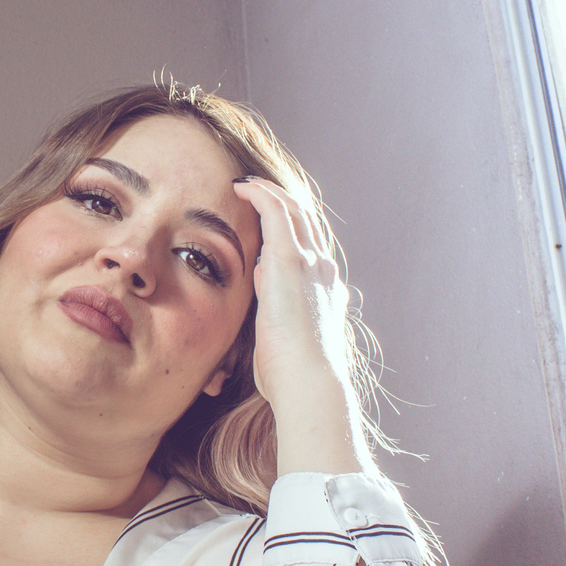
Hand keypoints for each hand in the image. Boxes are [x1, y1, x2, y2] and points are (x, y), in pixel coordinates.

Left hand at [231, 177, 371, 477]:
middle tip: (257, 190)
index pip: (310, 248)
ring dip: (270, 192)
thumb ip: (275, 316)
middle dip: (282, 202)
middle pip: (306, 222)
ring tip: (246, 183)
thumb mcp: (284, 342)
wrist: (309, 382)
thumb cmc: (292, 377)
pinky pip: (276, 212)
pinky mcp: (291, 260)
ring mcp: (311, 263)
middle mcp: (323, 271)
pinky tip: (241, 187)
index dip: (291, 229)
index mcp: (325, 292)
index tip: (267, 222)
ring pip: (293, 210)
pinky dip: (260, 195)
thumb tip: (261, 294)